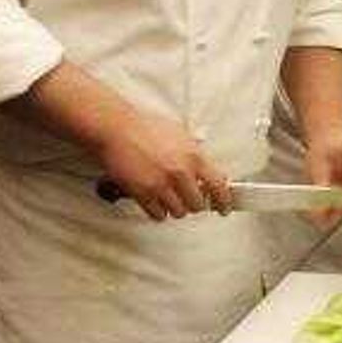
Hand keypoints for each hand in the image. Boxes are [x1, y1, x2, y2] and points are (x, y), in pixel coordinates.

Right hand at [96, 109, 231, 220]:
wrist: (118, 129)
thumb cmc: (145, 127)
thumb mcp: (180, 133)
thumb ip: (194, 151)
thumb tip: (205, 167)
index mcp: (194, 156)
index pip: (218, 186)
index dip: (224, 200)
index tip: (224, 207)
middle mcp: (181, 173)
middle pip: (197, 204)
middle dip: (194, 202)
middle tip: (189, 198)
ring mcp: (162, 185)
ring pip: (178, 212)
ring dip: (176, 207)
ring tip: (170, 197)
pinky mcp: (143, 194)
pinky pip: (158, 215)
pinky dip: (158, 211)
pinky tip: (157, 202)